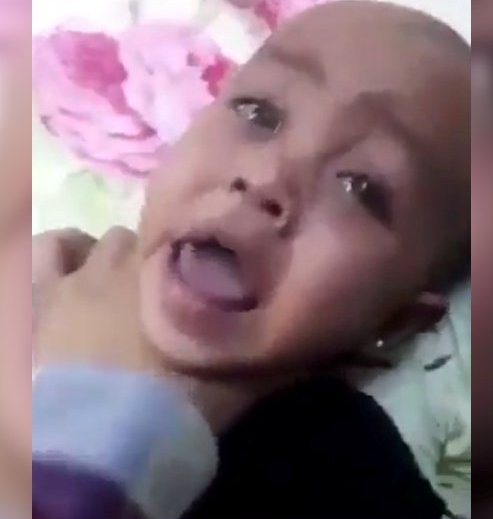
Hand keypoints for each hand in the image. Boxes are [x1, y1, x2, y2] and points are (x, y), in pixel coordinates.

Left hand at [33, 227, 291, 432]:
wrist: (114, 435)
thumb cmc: (183, 404)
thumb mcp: (246, 382)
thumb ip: (283, 356)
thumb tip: (322, 346)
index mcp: (186, 279)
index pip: (195, 240)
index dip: (200, 252)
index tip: (206, 268)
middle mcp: (139, 263)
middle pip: (148, 241)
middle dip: (157, 258)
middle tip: (164, 286)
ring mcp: (86, 275)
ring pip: (102, 240)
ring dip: (111, 254)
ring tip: (116, 279)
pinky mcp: (44, 294)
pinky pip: (48, 250)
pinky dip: (62, 253)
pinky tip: (73, 261)